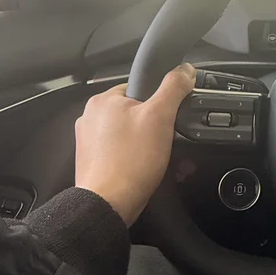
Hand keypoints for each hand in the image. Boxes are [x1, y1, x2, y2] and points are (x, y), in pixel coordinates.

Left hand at [75, 64, 195, 225]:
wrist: (108, 204)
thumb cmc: (130, 162)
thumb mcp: (160, 116)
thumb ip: (173, 88)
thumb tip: (185, 70)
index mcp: (103, 101)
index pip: (139, 89)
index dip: (161, 102)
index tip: (172, 118)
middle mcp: (91, 119)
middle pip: (137, 115)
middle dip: (160, 130)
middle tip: (173, 143)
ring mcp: (91, 143)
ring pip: (132, 137)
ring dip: (153, 147)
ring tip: (168, 162)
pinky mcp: (95, 163)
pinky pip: (124, 155)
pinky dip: (140, 161)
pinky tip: (153, 172)